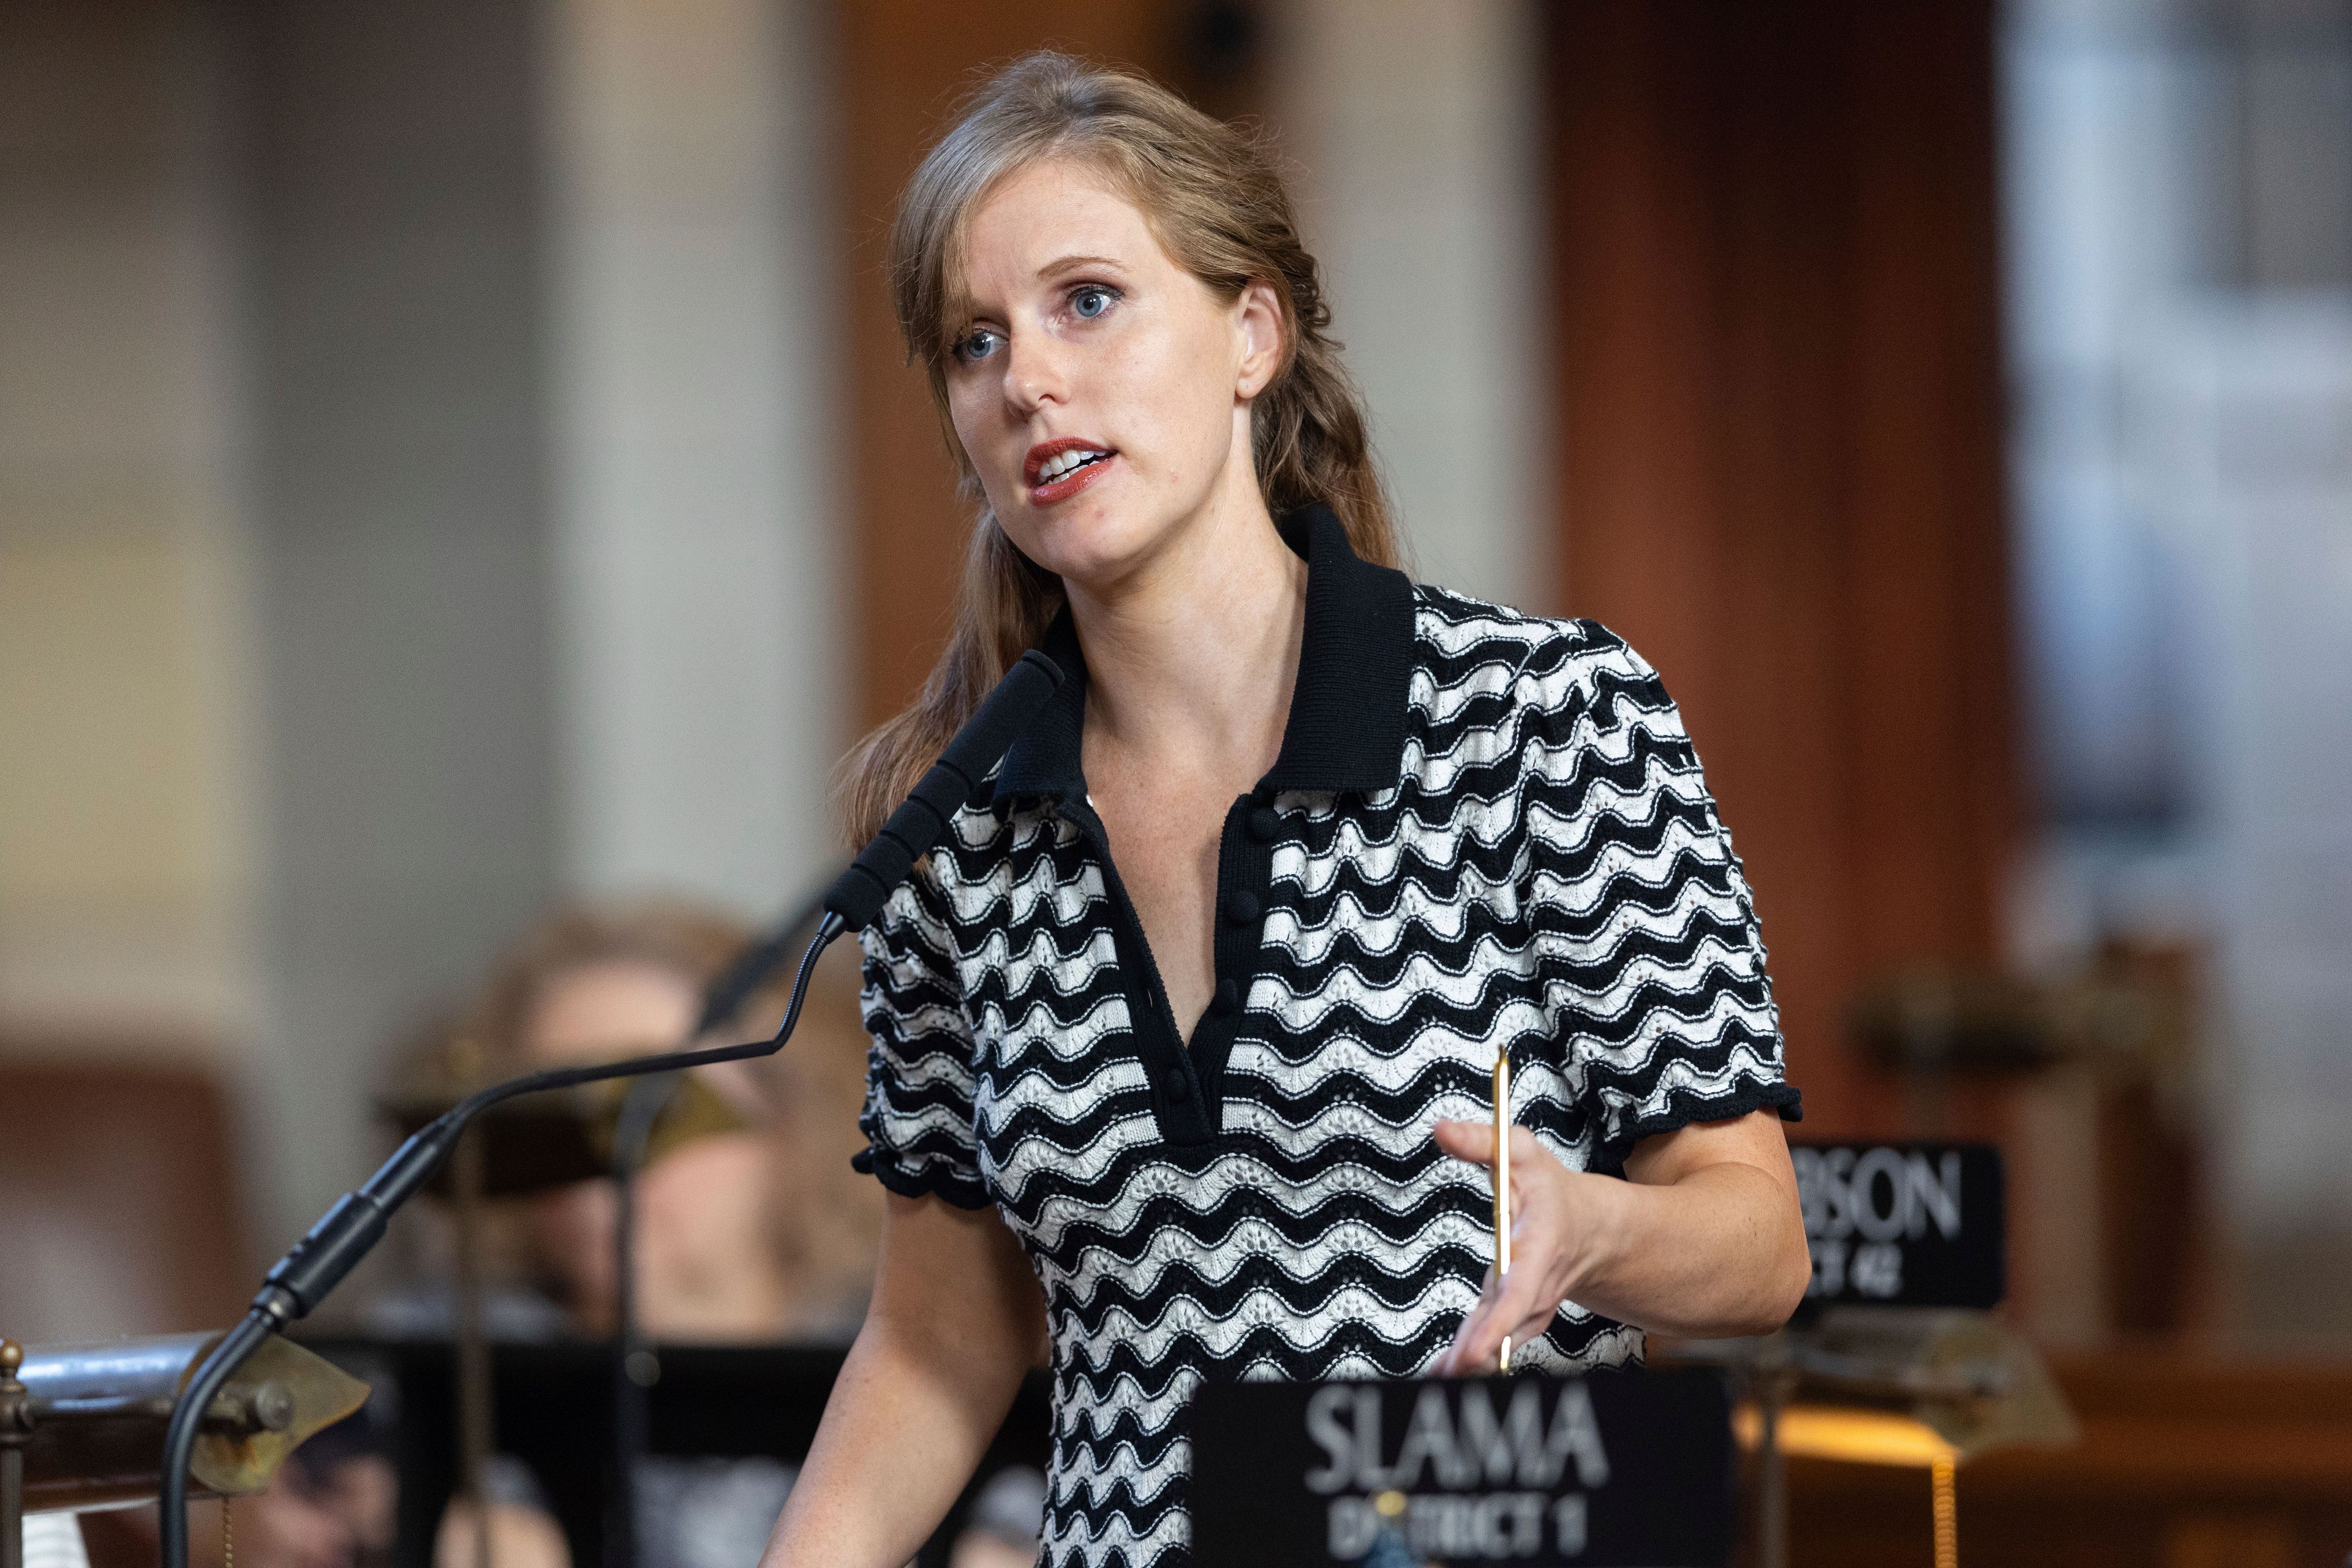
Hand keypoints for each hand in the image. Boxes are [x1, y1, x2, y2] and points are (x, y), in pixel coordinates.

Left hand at [1428, 1119, 1620, 1376]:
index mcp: (1541, 1250)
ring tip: (1441, 1378)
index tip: (1476, 1348)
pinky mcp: (1512, 1314)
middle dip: (1482, 1351)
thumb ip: (1482, 1142)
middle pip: (1507, 1326)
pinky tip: (1442, 1373)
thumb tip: (1441, 1130)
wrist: (1590, 1227)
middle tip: (1454, 1371)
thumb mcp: (1521, 1153)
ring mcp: (1526, 1306)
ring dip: (1472, 1358)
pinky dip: (1470, 1356)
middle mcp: (1536, 1286)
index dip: (1499, 1322)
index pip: (1520, 1292)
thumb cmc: (1551, 1189)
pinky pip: (1492, 1339)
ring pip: (1499, 1338)